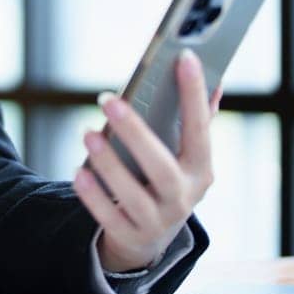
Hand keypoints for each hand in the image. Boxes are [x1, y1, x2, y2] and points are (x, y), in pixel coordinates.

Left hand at [73, 50, 222, 272]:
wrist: (151, 236)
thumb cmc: (167, 178)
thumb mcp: (186, 155)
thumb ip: (199, 119)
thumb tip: (214, 77)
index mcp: (201, 170)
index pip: (200, 129)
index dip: (195, 94)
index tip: (184, 57)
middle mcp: (183, 198)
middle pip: (161, 167)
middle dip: (135, 133)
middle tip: (108, 100)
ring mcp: (157, 221)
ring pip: (132, 194)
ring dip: (108, 163)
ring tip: (87, 133)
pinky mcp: (130, 235)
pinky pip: (108, 217)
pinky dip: (92, 195)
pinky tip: (78, 171)